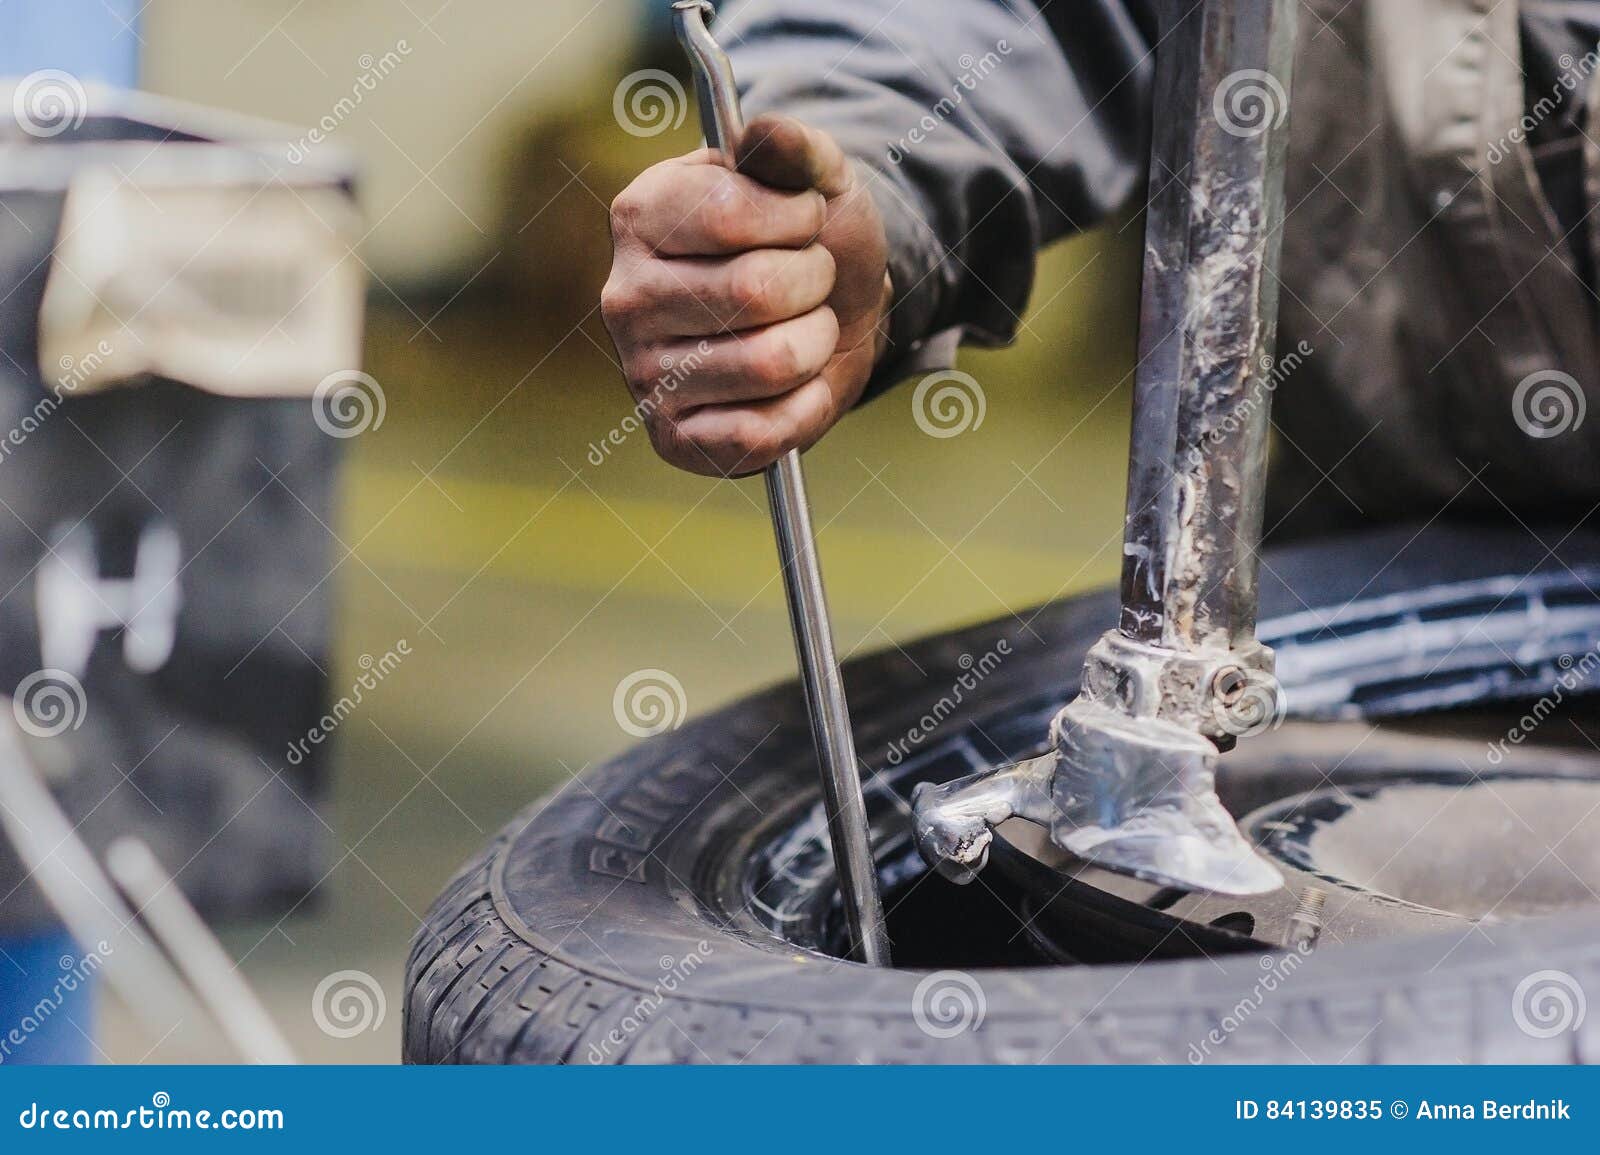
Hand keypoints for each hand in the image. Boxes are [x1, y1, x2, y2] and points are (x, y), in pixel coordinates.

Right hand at [601, 114, 890, 475]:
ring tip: (806, 328)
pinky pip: (763, 431)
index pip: (730, 212)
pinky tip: (796, 386)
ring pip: (770, 363)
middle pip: (756, 291)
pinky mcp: (673, 440)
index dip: (796, 216)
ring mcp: (641, 374)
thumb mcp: (817, 182)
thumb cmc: (811, 245)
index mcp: (640, 214)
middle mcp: (623, 296)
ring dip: (817, 343)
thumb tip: (763, 134)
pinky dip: (806, 406)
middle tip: (812, 279)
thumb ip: (797, 149)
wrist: (831, 320)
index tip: (805, 218)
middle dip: (815, 282)